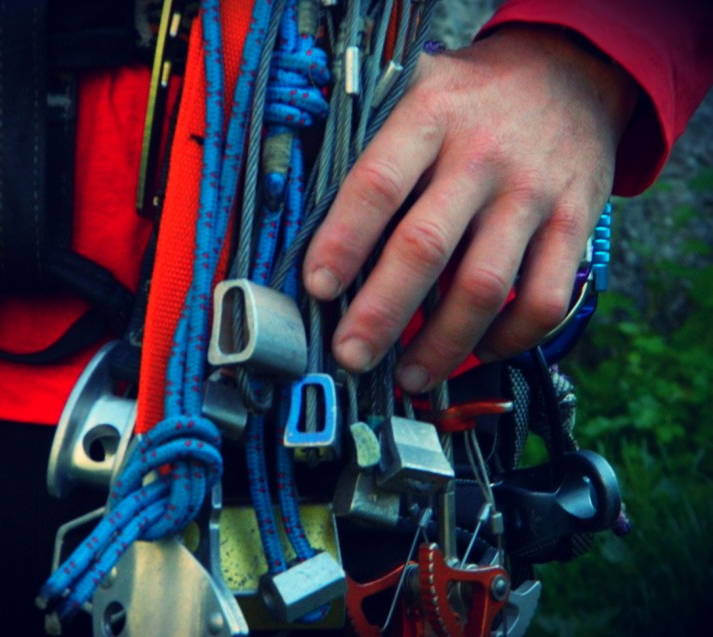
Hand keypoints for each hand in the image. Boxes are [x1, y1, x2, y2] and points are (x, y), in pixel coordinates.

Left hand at [302, 24, 638, 392]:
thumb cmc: (473, 97)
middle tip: (351, 355)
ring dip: (441, 344)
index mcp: (430, 117)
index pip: (377, 185)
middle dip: (381, 313)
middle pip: (425, 248)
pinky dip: (508, 339)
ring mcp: (533, 194)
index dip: (343, 241)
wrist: (573, 71)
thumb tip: (313, 221)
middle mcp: (483, 156)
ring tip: (408, 377)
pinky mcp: (575, 224)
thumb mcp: (418, 89)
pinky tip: (477, 351)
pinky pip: (543, 299)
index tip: (317, 288)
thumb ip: (373, 143)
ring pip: (483, 286)